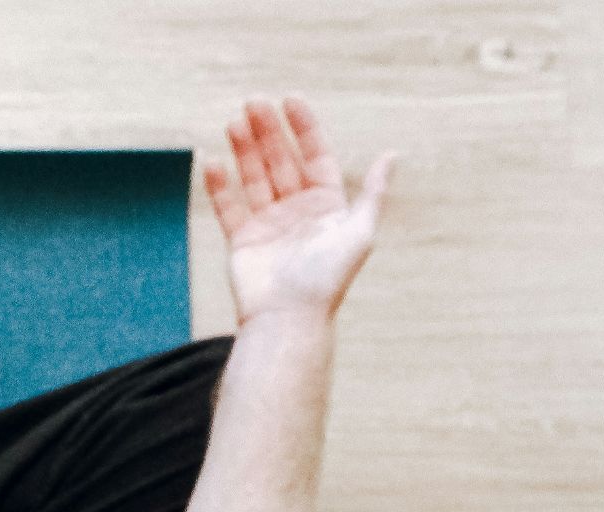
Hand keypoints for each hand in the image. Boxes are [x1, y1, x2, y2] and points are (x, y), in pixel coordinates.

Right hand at [202, 97, 394, 326]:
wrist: (289, 318)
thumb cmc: (327, 278)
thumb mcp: (359, 232)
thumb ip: (373, 193)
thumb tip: (391, 155)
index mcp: (327, 205)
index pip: (314, 155)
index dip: (303, 127)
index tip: (289, 100)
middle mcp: (297, 210)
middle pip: (281, 160)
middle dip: (268, 131)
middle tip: (252, 103)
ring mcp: (268, 223)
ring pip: (254, 177)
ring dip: (244, 149)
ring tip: (233, 123)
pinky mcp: (242, 239)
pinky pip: (228, 206)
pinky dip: (220, 185)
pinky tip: (212, 161)